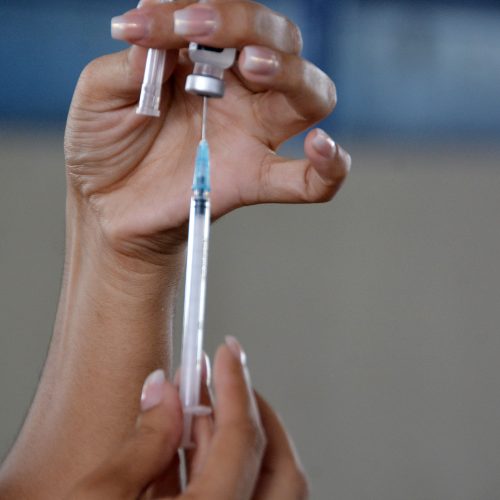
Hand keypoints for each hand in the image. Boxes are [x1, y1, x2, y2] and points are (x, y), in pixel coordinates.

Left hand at [65, 0, 350, 260]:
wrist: (108, 205)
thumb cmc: (106, 144)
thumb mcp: (101, 93)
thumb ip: (130, 62)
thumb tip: (162, 37)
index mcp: (202, 62)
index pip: (224, 20)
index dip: (196, 8)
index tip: (145, 22)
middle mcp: (237, 93)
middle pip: (281, 42)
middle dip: (246, 24)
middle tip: (197, 31)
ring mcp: (252, 136)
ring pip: (310, 95)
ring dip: (290, 71)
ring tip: (251, 65)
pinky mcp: (253, 180)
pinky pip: (311, 182)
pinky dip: (330, 167)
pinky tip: (322, 148)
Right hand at [68, 338, 308, 499]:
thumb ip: (144, 440)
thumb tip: (163, 388)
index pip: (245, 440)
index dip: (236, 385)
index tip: (228, 352)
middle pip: (280, 468)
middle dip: (254, 413)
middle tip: (225, 377)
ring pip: (266, 489)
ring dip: (238, 439)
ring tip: (200, 405)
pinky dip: (223, 471)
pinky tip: (190, 447)